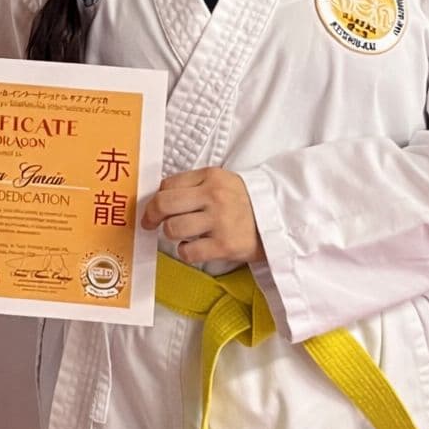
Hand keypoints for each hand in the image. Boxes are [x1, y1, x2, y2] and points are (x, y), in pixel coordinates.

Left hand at [141, 167, 261, 264]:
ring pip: (173, 229)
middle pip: (164, 204)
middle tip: (150, 224)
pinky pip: (188, 252)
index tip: (153, 209)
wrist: (278, 219)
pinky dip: (185, 252)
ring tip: (182, 235)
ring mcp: (219, 221)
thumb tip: (160, 195)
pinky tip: (193, 248)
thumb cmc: (243, 201)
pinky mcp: (224, 245)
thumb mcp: (221, 181)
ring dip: (172, 234)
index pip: (168, 184)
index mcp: (210, 177)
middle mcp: (213, 196)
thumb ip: (194, 184)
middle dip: (151, 216)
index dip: (155, 198)